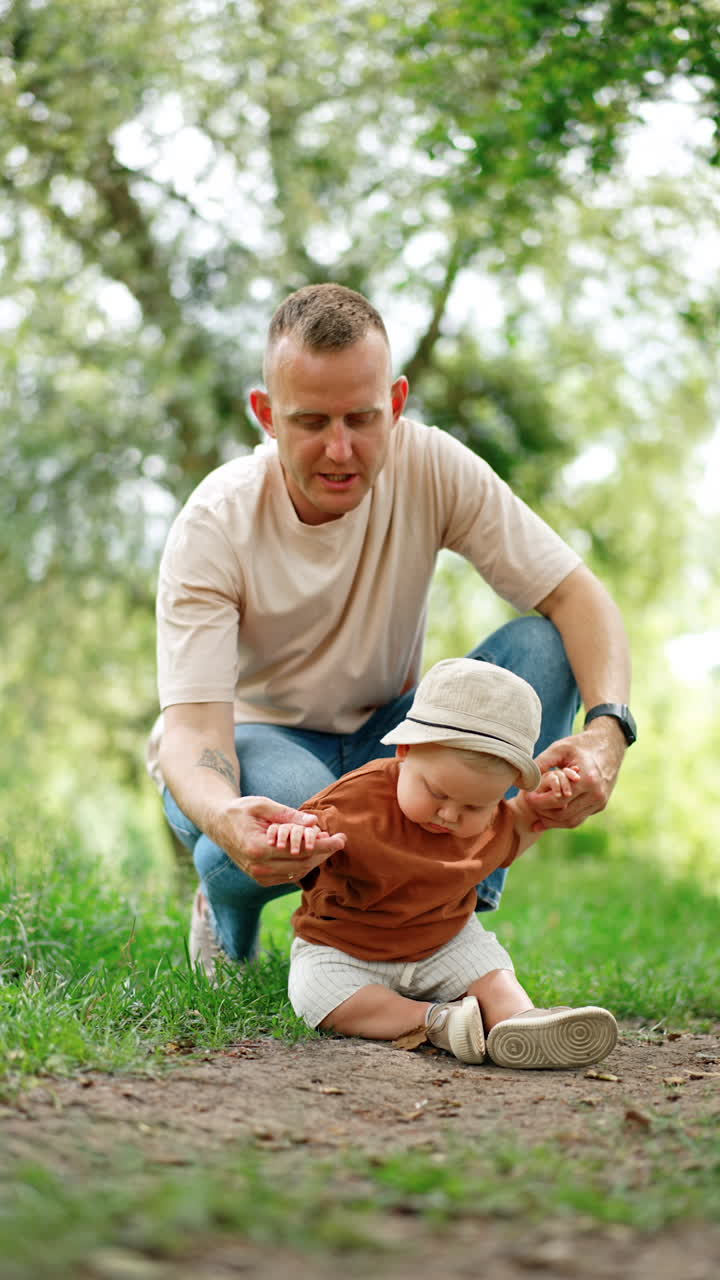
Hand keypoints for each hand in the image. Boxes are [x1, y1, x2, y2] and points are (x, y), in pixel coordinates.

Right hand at [212, 796, 345, 885]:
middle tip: (340, 841)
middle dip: (324, 853)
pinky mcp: (260, 879)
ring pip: (298, 873)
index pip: (300, 851)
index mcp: (258, 848)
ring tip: (328, 845)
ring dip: (316, 860)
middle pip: (302, 864)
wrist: (218, 824)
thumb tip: (314, 823)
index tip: (341, 839)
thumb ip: (289, 815)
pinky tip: (313, 853)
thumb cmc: (241, 810)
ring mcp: (258, 876)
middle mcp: (258, 867)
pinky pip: (289, 876)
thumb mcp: (264, 805)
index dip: (324, 846)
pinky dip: (304, 866)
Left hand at [523, 721, 626, 832]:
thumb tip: (523, 780)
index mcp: (588, 779)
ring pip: (571, 822)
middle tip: (528, 804)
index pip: (558, 800)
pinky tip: (546, 818)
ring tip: (535, 812)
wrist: (608, 746)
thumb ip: (541, 764)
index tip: (526, 796)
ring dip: (551, 821)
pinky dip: (562, 820)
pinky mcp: (600, 806)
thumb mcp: (559, 749)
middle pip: (563, 815)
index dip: (539, 802)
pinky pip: (578, 818)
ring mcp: (600, 802)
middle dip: (543, 813)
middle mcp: (597, 794)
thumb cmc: (580, 745)